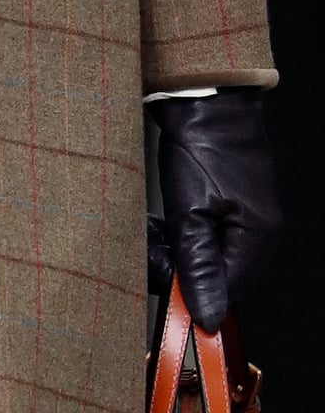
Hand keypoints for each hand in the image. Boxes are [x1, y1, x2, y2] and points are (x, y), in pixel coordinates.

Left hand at [149, 89, 279, 329]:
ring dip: (181, 248)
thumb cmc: (199, 145)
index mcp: (257, 238)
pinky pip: (213, 231)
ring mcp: (250, 213)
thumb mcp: (189, 210)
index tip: (159, 280)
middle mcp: (261, 230)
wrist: (202, 95)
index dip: (192, 290)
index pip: (228, 290)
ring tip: (152, 232)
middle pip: (222, 273)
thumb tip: (207, 317)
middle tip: (150, 249)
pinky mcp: (234, 199)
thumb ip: (196, 265)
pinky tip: (164, 220)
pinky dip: (187, 230)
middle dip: (184, 267)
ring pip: (214, 252)